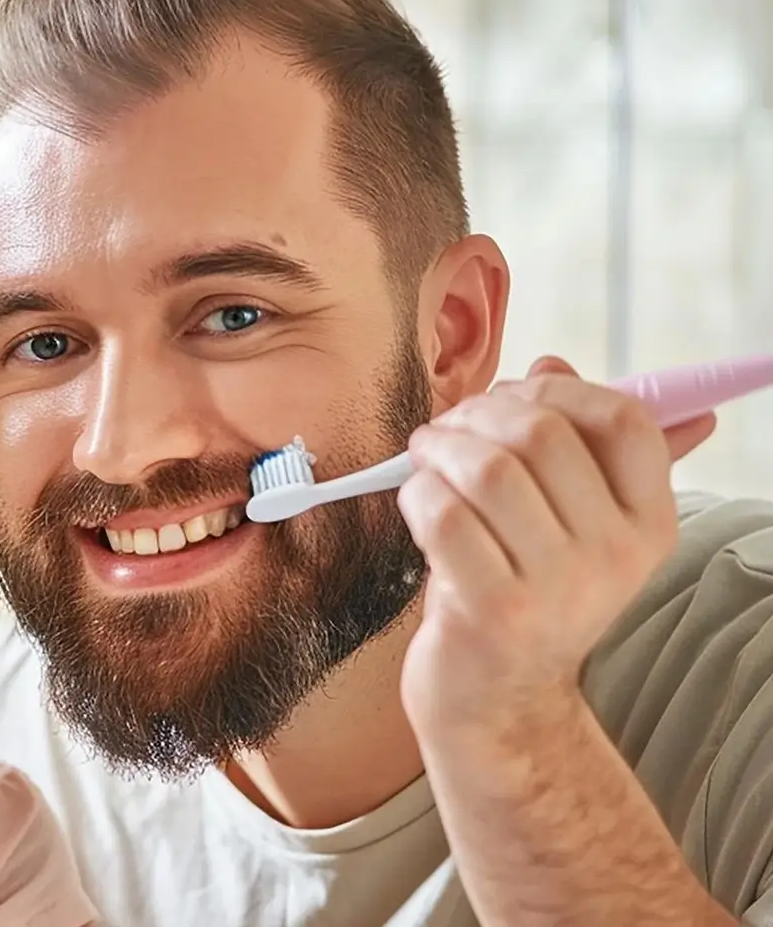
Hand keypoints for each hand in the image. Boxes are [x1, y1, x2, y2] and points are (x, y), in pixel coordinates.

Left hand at [395, 356, 715, 735]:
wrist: (497, 701)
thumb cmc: (522, 593)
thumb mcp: (567, 525)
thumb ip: (572, 446)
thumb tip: (553, 362)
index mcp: (646, 525)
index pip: (626, 420)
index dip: (560, 389)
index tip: (513, 396)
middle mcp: (612, 557)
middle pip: (543, 432)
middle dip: (479, 412)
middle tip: (447, 428)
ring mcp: (555, 588)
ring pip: (489, 469)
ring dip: (441, 447)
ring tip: (425, 457)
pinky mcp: (492, 611)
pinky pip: (443, 515)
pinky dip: (417, 493)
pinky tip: (416, 502)